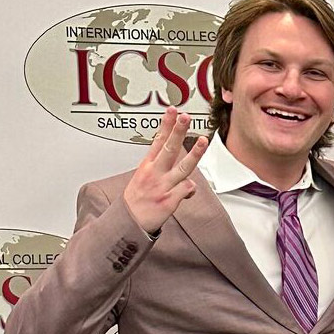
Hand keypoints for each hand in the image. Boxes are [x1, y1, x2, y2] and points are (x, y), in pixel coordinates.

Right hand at [122, 109, 209, 234]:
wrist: (129, 222)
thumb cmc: (136, 201)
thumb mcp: (143, 179)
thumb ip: (163, 173)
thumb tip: (180, 175)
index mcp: (147, 166)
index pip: (158, 140)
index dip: (166, 125)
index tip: (172, 111)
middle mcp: (155, 173)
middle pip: (170, 148)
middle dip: (178, 131)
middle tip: (185, 117)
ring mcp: (163, 186)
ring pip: (183, 167)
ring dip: (194, 153)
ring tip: (203, 140)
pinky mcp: (169, 200)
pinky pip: (187, 189)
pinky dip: (189, 190)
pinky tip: (186, 193)